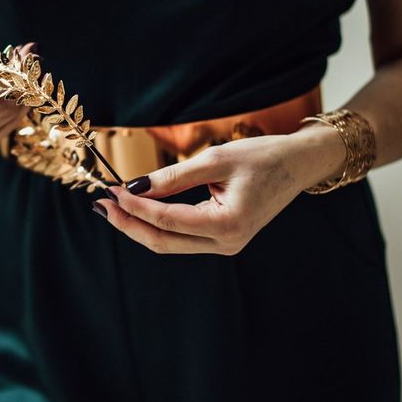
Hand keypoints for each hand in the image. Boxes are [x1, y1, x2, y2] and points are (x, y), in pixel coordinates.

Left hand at [91, 132, 334, 254]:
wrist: (299, 164)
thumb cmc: (264, 157)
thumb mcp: (216, 159)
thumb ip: (173, 177)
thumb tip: (134, 187)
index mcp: (228, 225)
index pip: (167, 221)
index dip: (134, 207)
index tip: (111, 189)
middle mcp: (227, 243)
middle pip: (163, 242)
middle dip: (129, 223)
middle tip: (102, 203)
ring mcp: (226, 245)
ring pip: (170, 243)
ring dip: (140, 225)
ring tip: (113, 205)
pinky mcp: (223, 239)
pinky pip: (182, 237)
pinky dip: (158, 224)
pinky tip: (139, 210)